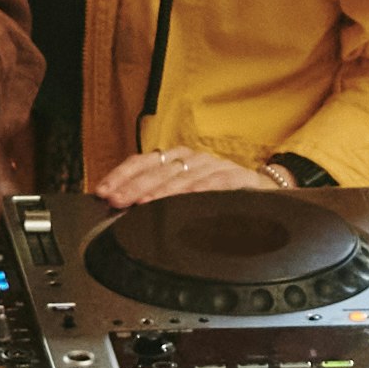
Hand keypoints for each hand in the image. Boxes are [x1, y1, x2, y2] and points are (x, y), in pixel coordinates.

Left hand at [95, 146, 279, 208]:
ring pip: (185, 177)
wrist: (264, 193)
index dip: (121, 176)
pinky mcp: (239, 178)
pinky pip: (218, 182)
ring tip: (144, 203)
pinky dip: (202, 190)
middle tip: (117, 201)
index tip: (103, 192)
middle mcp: (194, 159)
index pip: (143, 162)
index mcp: (177, 159)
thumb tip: (120, 208)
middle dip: (134, 187)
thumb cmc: (218, 196)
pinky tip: (187, 199)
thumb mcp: (184, 194)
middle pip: (158, 171)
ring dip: (163, 191)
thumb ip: (156, 197)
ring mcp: (216, 167)